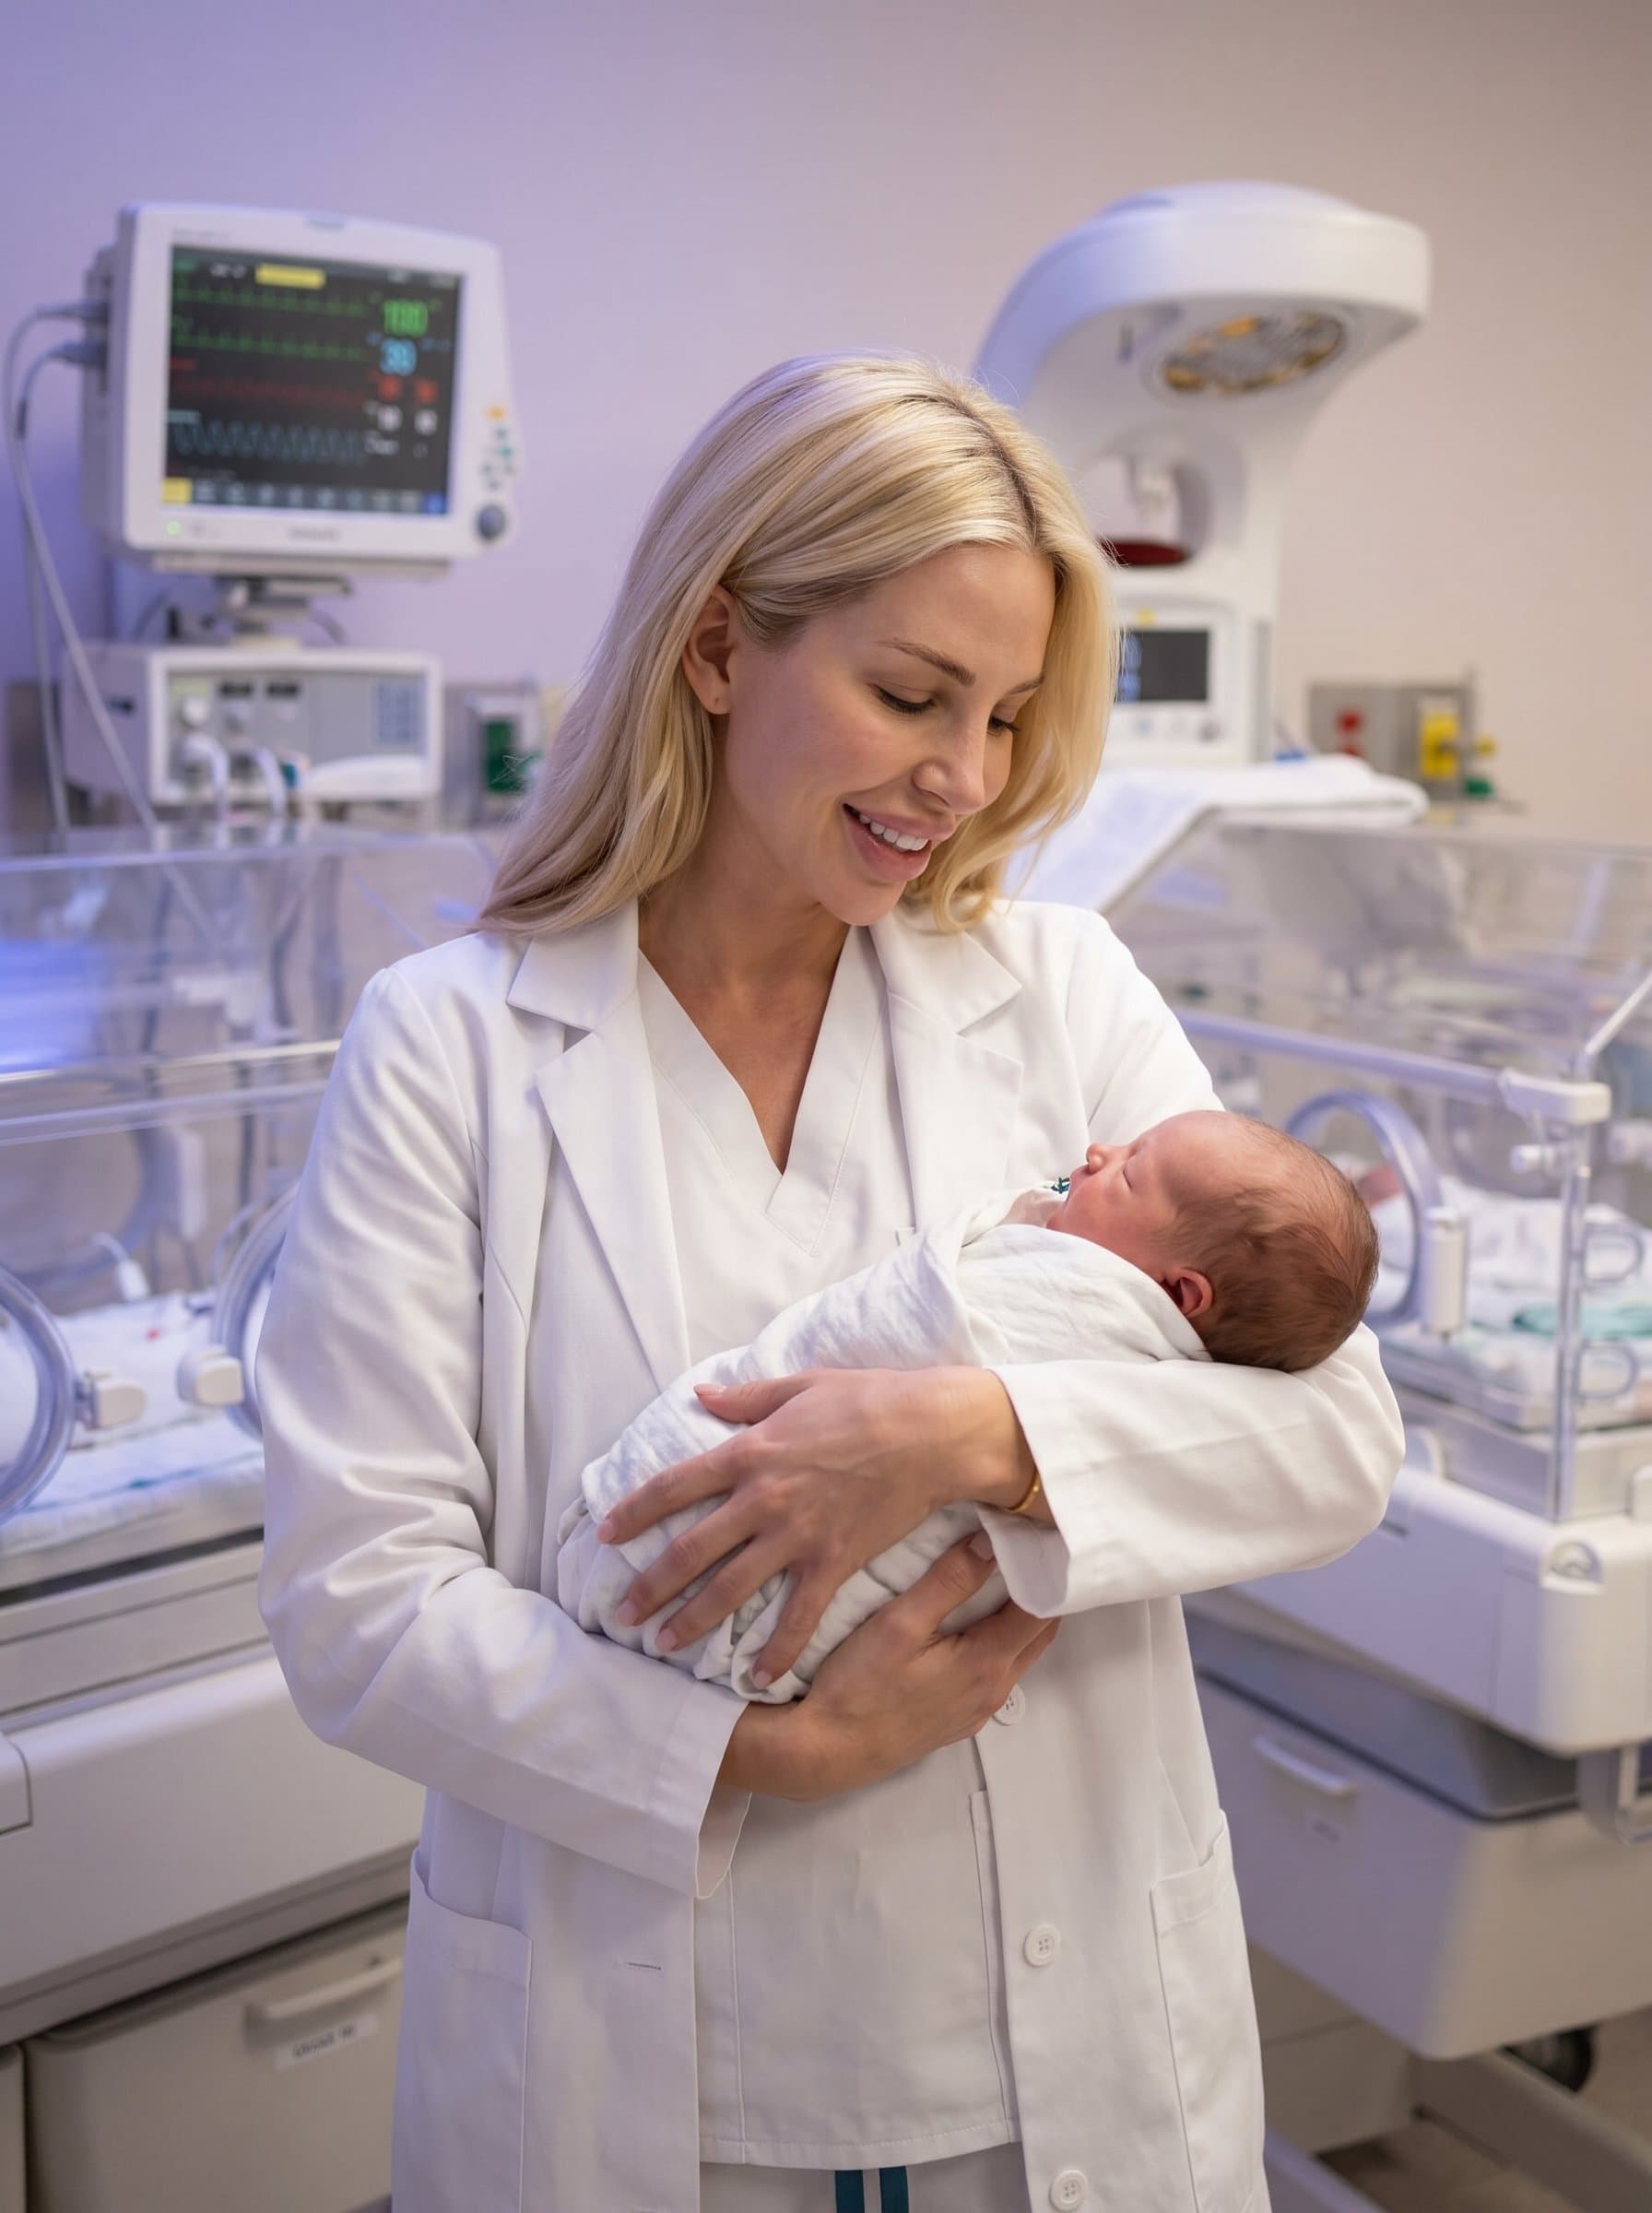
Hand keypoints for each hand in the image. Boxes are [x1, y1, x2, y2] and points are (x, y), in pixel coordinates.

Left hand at [598, 1365, 1019, 1686]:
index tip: (605, 1534)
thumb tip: (703, 1394)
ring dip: (692, 1620)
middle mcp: (762, 1500)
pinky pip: (798, 1617)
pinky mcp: (833, 1562)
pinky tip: (755, 1678)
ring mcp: (796, 1536)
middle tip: (621, 1614)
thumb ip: (747, 1398)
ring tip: (662, 1645)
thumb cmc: (870, 1399)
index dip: (634, 1512)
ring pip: (731, 1589)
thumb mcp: (800, 1385)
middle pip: (691, 1549)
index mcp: (749, 1453)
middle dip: (650, 1585)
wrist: (931, 1433)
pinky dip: (776, 1651)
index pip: (674, 1487)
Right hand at [786, 1535, 1061, 1797]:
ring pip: (1017, 1653)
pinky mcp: (959, 1718)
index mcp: (988, 1662)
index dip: (1043, 1571)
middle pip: (1038, 1633)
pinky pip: (994, 1673)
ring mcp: (978, 1709)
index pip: (1042, 1608)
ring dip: (1016, 1617)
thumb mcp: (900, 1622)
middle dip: (1038, 1590)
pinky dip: (996, 1642)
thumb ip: (950, 1581)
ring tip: (995, 1577)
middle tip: (1020, 1550)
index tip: (1031, 1538)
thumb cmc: (860, 1686)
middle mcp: (993, 1690)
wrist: (829, 1750)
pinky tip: (967, 1623)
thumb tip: (990, 1542)